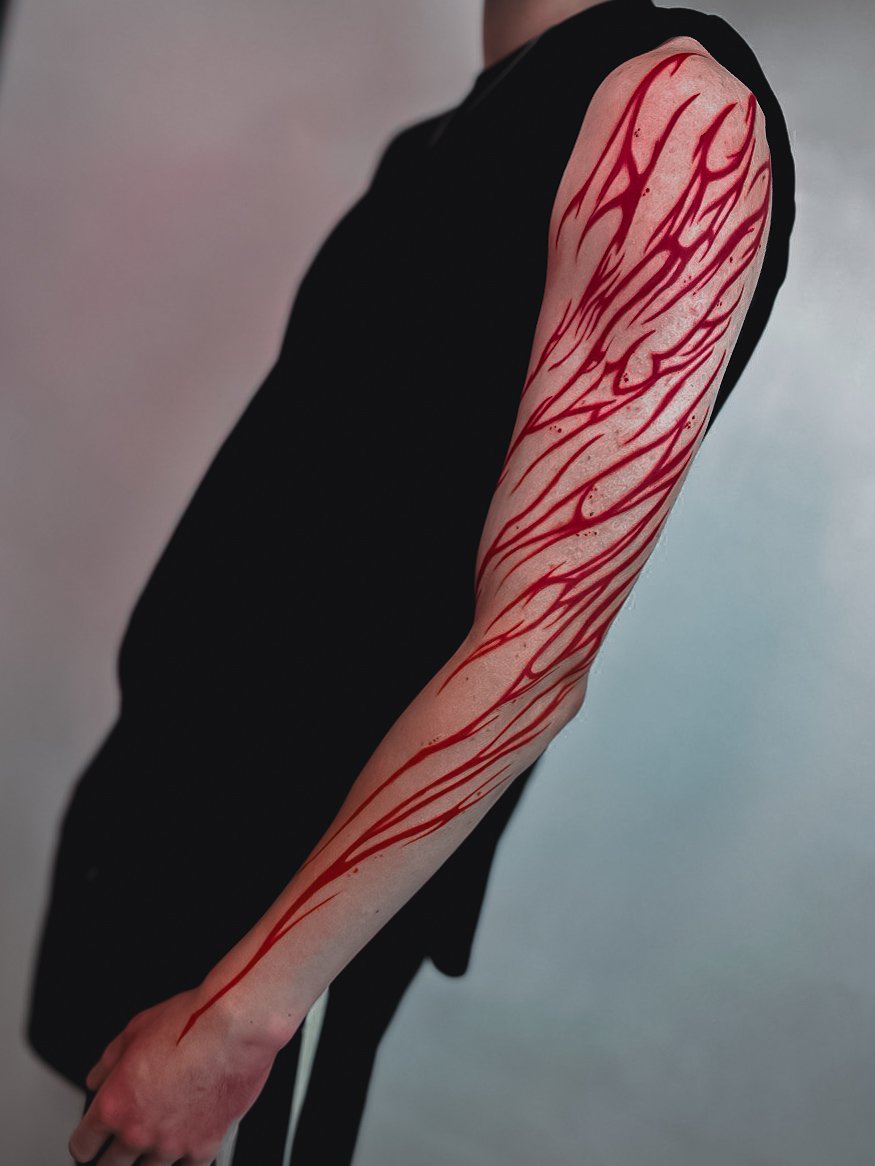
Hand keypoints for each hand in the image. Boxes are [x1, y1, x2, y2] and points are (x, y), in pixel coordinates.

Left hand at [67, 985, 283, 1164]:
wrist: (234, 1028)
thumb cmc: (189, 1023)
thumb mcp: (134, 1030)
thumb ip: (108, 1062)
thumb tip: (98, 1078)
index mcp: (115, 1106)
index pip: (82, 1146)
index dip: (84, 1142)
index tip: (90, 1141)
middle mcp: (139, 1132)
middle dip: (110, 1157)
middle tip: (116, 1148)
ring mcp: (172, 1145)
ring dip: (144, 1161)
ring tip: (150, 1147)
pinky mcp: (204, 1146)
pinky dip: (182, 1160)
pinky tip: (182, 1148)